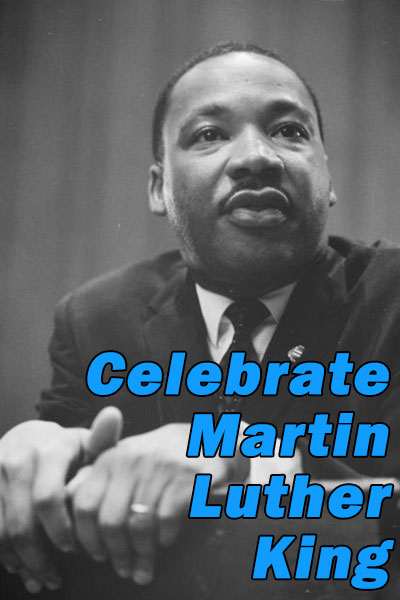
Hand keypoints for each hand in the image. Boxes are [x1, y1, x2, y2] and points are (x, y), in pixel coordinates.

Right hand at [0, 407, 121, 593]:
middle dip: (39, 556)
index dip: (59, 529)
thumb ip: (102, 440)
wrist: (25, 438)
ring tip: (39, 577)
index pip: (48, 498)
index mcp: (48, 448)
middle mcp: (17, 459)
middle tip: (55, 576)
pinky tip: (19, 566)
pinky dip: (3, 554)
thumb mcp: (86, 444)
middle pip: (22, 522)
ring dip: (19, 561)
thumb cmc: (65, 449)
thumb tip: (113, 414)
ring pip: (1, 532)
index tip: (73, 548)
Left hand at [70, 423, 247, 584]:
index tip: (95, 555)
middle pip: (110, 521)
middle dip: (115, 553)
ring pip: (138, 525)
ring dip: (140, 554)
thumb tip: (68, 506)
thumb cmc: (158, 458)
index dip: (86, 537)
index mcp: (111, 458)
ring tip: (143, 569)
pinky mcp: (188, 479)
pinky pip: (166, 521)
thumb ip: (97, 479)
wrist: (205, 440)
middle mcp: (132, 460)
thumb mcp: (125, 459)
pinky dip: (164, 539)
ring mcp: (161, 468)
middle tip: (122, 569)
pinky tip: (165, 542)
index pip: (84, 504)